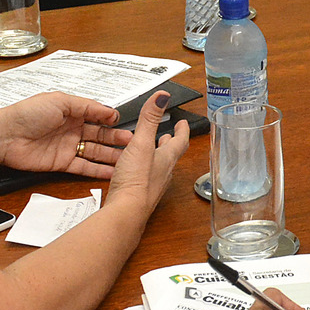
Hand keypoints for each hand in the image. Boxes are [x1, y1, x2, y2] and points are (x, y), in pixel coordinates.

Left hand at [0, 93, 132, 178]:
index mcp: (71, 111)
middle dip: (117, 139)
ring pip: (95, 152)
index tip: (126, 124)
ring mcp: (67, 147)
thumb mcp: (60, 101)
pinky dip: (98, 171)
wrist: (4, 136)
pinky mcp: (61, 163)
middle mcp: (71, 129)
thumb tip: (109, 111)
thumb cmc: (26, 114)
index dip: (112, 120)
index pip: (97, 116)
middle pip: (100, 135)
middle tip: (134, 143)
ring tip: (128, 160)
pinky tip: (112, 172)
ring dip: (111, 156)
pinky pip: (84, 168)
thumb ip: (87, 106)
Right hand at [103, 92, 190, 215]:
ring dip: (156, 156)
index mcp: (166, 158)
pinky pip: (145, 177)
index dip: (182, 130)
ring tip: (151, 150)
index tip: (183, 123)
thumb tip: (162, 97)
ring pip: (158, 166)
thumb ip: (149, 119)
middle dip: (169, 143)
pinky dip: (142, 169)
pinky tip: (133, 170)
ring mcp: (152, 185)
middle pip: (170, 154)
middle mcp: (162, 172)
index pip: (180, 141)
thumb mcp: (141, 143)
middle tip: (168, 135)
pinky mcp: (140, 194)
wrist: (126, 212)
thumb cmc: (136, 181)